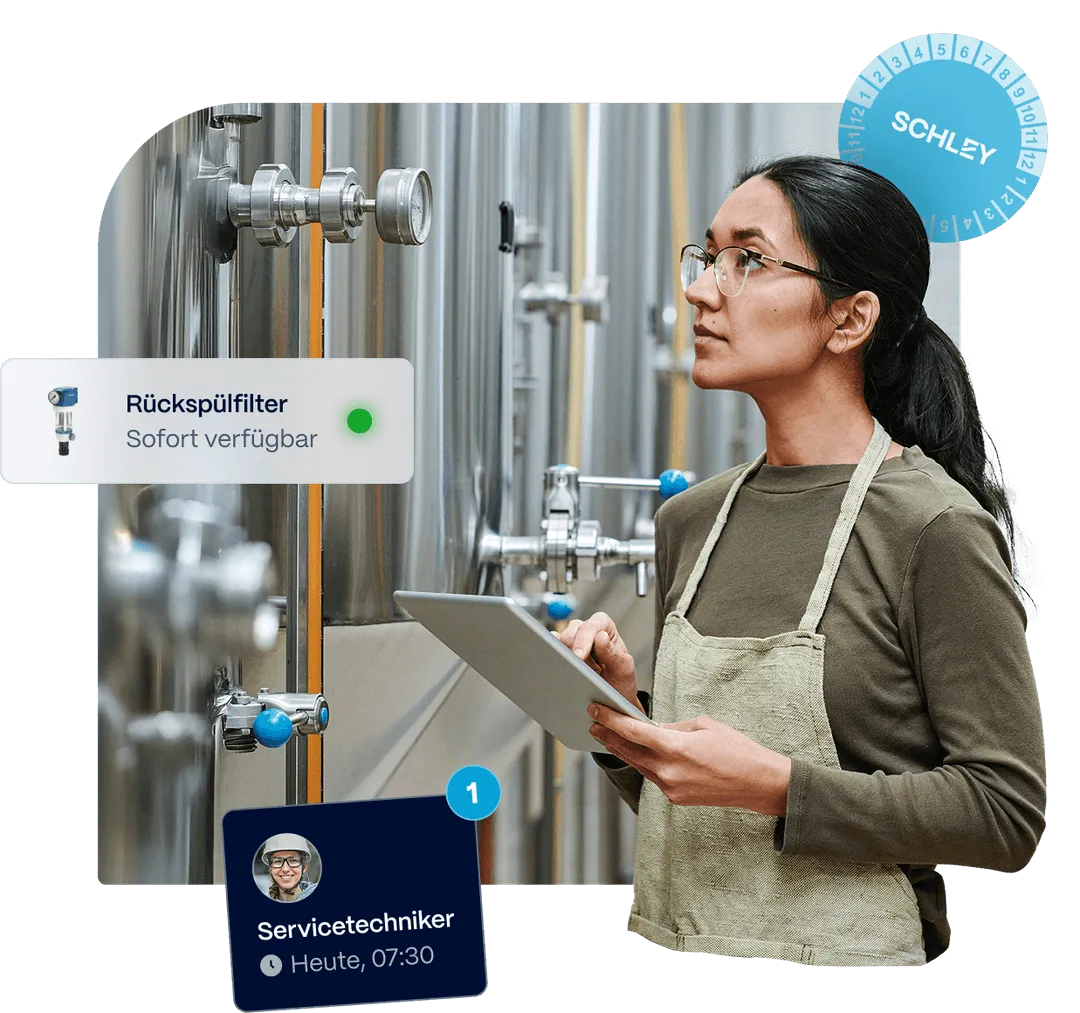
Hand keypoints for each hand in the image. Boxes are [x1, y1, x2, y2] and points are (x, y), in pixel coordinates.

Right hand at [553, 612, 642, 712]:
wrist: (611, 701)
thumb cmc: (620, 682)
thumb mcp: (623, 670)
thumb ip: (614, 654)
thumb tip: (601, 637)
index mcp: (604, 627)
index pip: (592, 625)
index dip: (584, 639)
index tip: (579, 656)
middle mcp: (586, 630)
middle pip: (571, 632)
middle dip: (572, 650)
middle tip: (576, 669)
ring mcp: (572, 641)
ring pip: (558, 641)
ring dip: (564, 656)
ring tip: (575, 672)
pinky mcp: (561, 653)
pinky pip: (550, 650)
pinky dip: (552, 658)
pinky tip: (557, 668)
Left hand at [587, 704, 791, 815]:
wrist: (759, 783)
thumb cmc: (737, 749)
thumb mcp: (703, 725)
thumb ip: (673, 728)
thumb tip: (653, 729)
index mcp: (675, 748)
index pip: (633, 732)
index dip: (610, 720)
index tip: (595, 710)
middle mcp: (668, 772)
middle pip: (628, 751)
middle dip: (609, 735)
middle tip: (592, 722)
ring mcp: (671, 788)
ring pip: (638, 765)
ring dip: (622, 750)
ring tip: (607, 736)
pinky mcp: (676, 798)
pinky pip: (652, 776)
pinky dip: (642, 763)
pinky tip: (636, 753)